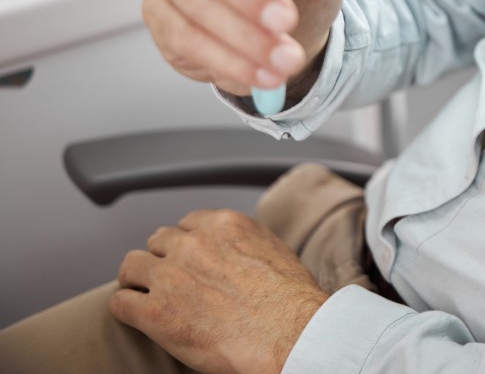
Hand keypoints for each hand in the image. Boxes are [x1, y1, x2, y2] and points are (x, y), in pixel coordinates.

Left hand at [110, 209, 328, 373]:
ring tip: (144, 296)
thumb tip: (238, 255)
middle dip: (163, 259)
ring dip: (138, 280)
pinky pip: (120, 304)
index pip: (188, 223)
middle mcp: (194, 243)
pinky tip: (137, 318)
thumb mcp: (276, 252)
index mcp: (224, 225)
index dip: (187, 243)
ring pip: (131, 266)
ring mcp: (171, 276)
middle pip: (158, 240)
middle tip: (170, 280)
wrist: (290, 334)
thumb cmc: (292, 301)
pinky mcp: (155, 312)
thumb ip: (247, 244)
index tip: (190, 259)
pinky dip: (126, 310)